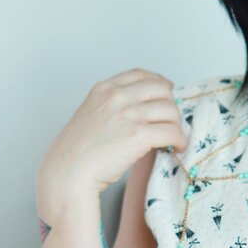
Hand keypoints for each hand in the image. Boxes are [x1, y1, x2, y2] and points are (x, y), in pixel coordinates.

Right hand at [37, 68, 189, 200]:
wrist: (67, 173)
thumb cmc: (77, 153)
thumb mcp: (90, 116)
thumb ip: (112, 107)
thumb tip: (143, 110)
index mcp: (103, 89)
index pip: (140, 74)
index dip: (159, 83)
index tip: (167, 93)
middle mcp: (117, 96)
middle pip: (161, 89)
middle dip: (170, 105)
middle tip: (170, 122)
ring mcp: (128, 114)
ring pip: (170, 110)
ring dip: (176, 125)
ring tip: (174, 138)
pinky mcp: (139, 134)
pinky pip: (173, 131)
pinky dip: (180, 140)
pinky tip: (177, 148)